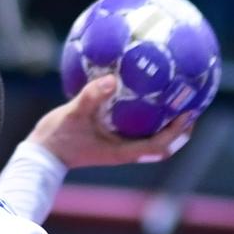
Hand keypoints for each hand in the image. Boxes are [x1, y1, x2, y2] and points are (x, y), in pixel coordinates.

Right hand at [28, 74, 193, 168]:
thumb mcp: (74, 114)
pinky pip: (138, 132)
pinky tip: (146, 101)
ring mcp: (118, 148)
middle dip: (180, 130)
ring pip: (152, 140)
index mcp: (122, 151)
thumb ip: (92, 96)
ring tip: (175, 103)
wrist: (42, 154)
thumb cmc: (57, 138)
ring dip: (167, 126)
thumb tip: (112, 79)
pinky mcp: (111, 142)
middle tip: (192, 107)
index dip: (177, 131)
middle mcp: (124, 151)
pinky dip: (149, 121)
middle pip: (163, 146)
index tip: (189, 113)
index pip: (159, 145)